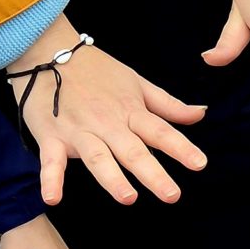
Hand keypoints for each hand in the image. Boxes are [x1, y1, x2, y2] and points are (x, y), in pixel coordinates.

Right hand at [9, 14, 206, 209]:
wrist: (47, 50)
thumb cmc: (96, 70)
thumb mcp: (136, 82)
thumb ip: (168, 104)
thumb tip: (202, 113)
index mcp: (130, 111)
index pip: (160, 132)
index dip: (181, 147)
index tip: (200, 164)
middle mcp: (107, 124)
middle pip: (133, 151)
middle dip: (153, 173)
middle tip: (172, 195)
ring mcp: (79, 132)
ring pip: (98, 158)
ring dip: (112, 178)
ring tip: (128, 197)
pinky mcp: (51, 137)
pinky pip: (51, 161)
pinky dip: (50, 179)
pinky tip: (53, 198)